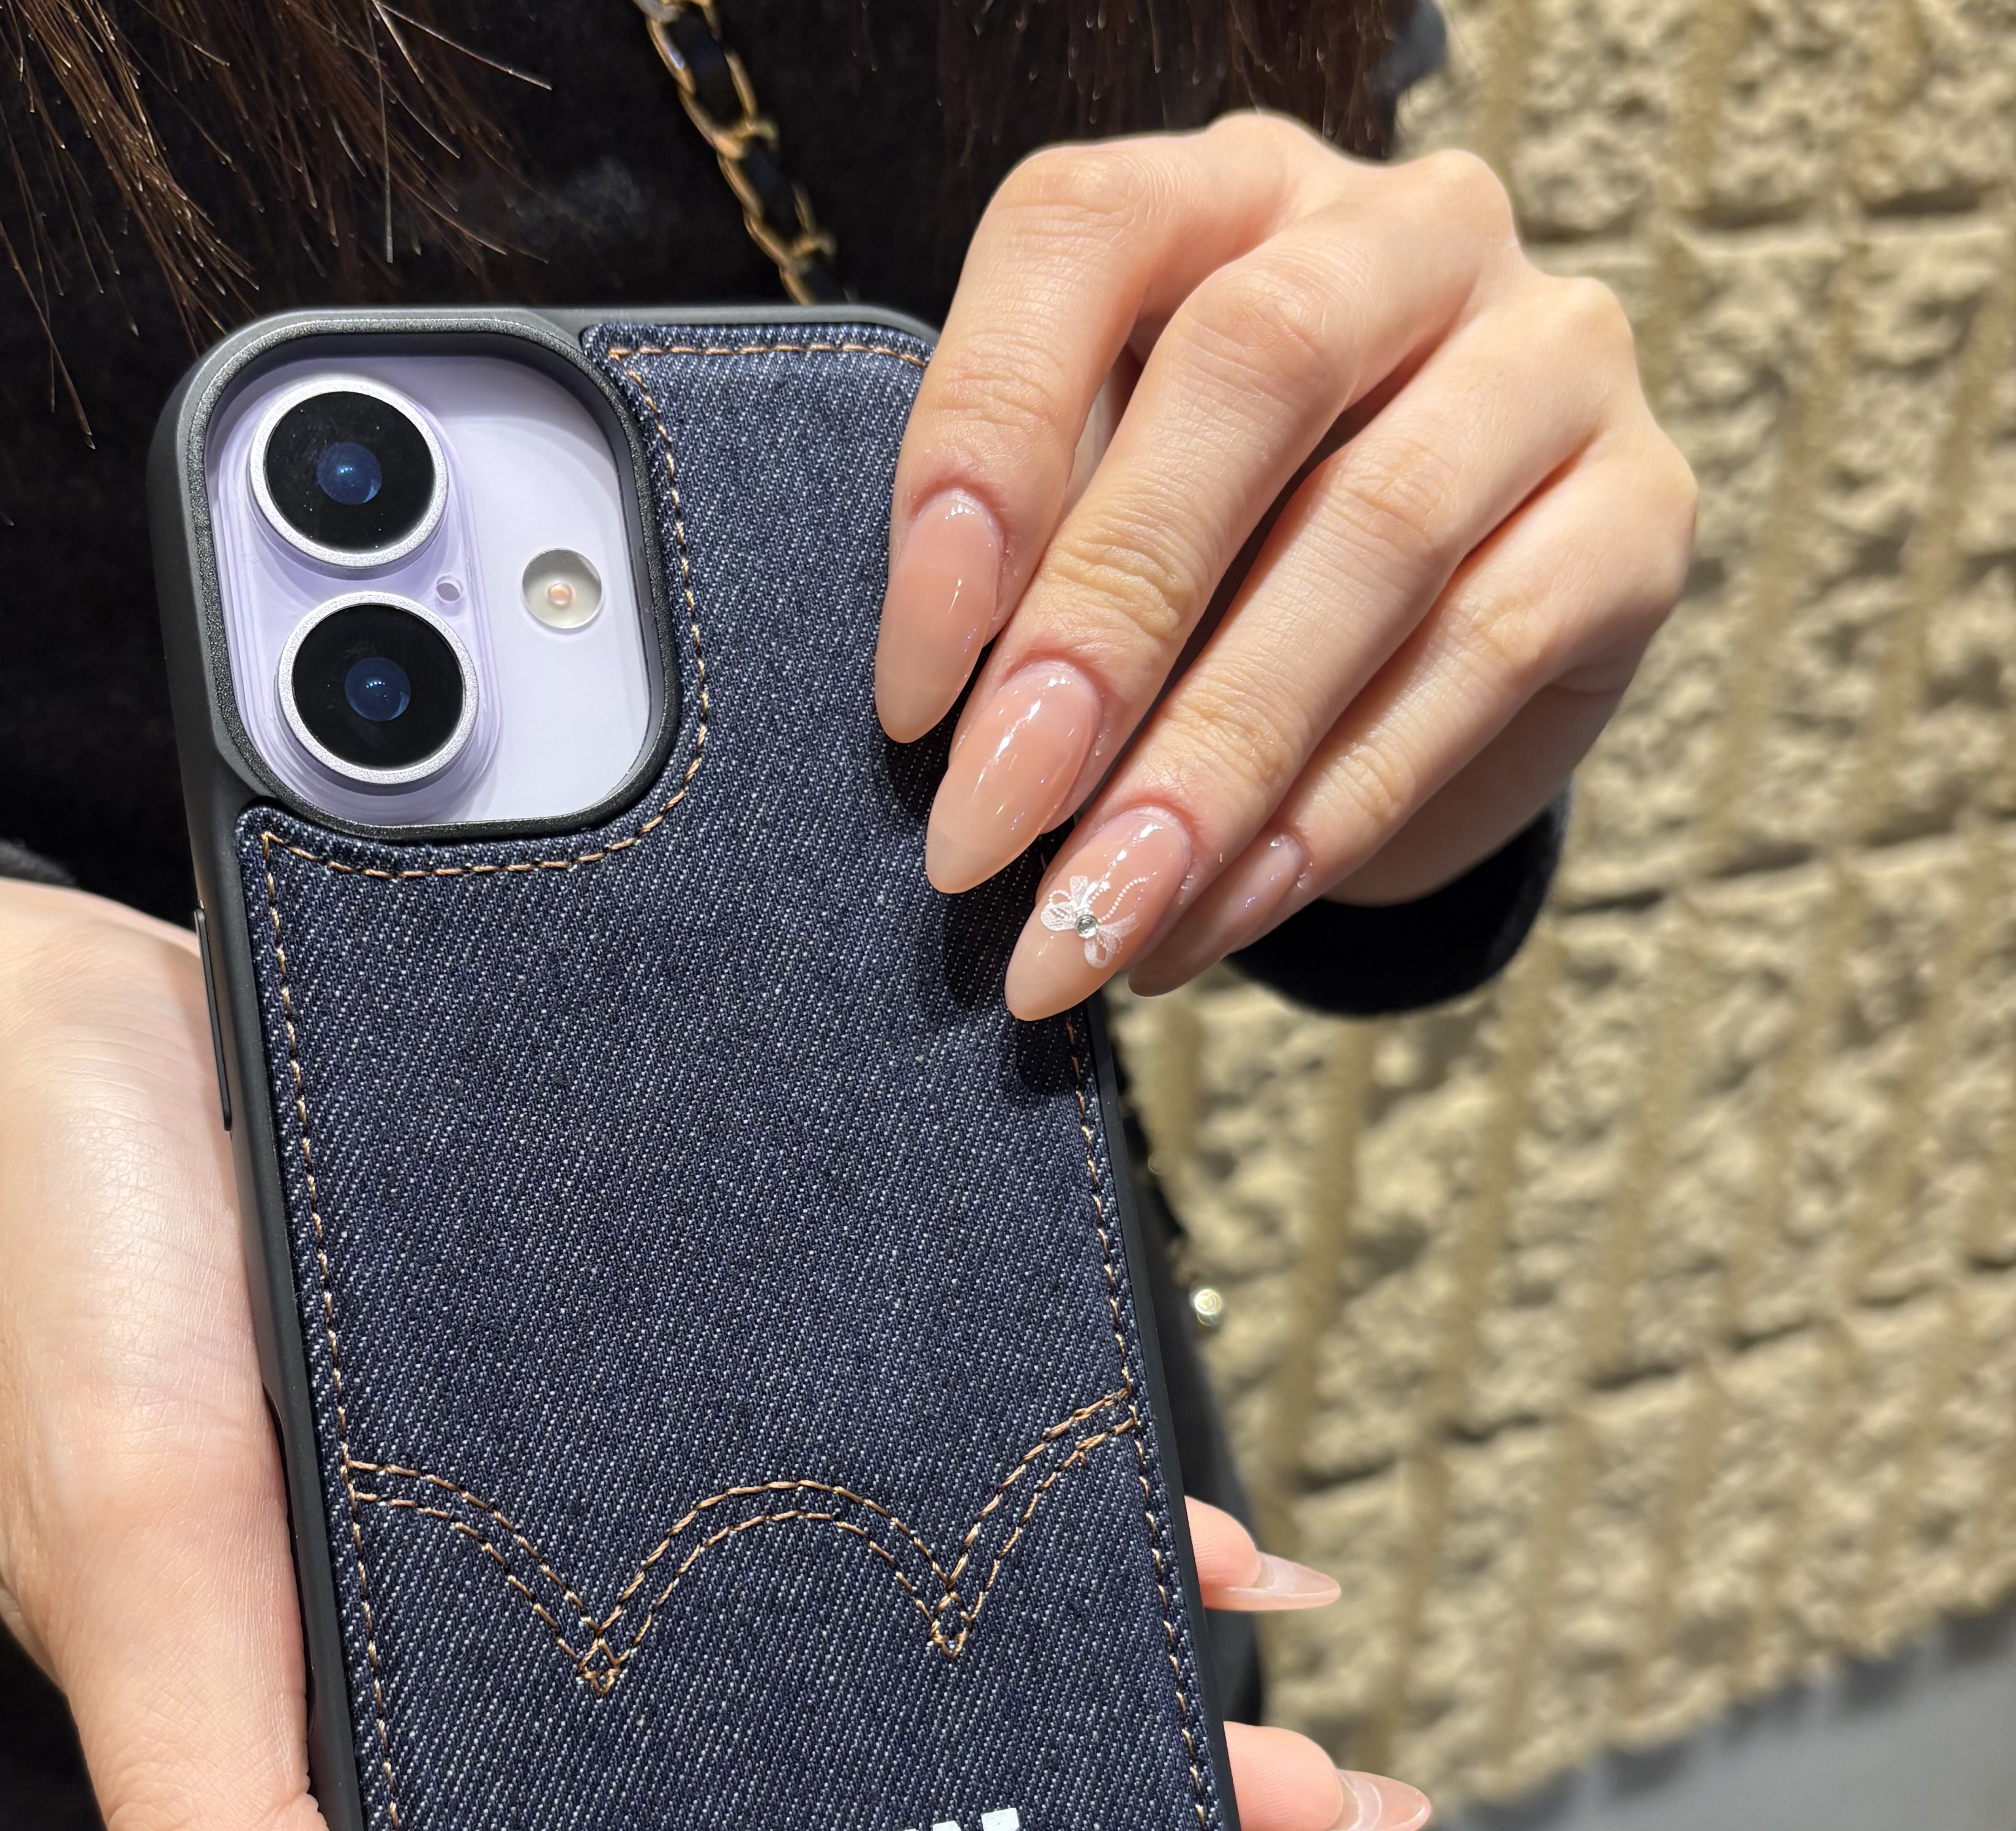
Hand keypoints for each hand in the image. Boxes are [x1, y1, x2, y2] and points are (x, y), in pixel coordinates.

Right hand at [0, 874, 1426, 1830]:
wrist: (119, 1039)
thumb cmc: (91, 1297)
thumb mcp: (142, 1566)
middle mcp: (545, 1753)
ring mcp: (634, 1612)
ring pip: (898, 1784)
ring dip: (1106, 1825)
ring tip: (1308, 1814)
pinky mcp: (688, 1461)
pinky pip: (896, 1559)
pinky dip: (1066, 1586)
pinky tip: (1213, 1579)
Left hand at [874, 114, 1696, 1016]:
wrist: (1411, 662)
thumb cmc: (1214, 571)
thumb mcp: (1097, 524)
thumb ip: (1028, 566)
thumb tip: (956, 739)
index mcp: (1225, 191)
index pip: (1081, 236)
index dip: (980, 453)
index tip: (910, 692)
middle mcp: (1407, 233)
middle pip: (1253, 371)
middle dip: (1101, 626)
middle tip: (987, 829)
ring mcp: (1549, 360)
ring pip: (1379, 533)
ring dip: (1210, 760)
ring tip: (1093, 920)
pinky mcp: (1639, 515)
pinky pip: (1482, 656)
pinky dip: (1326, 813)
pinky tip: (1213, 919)